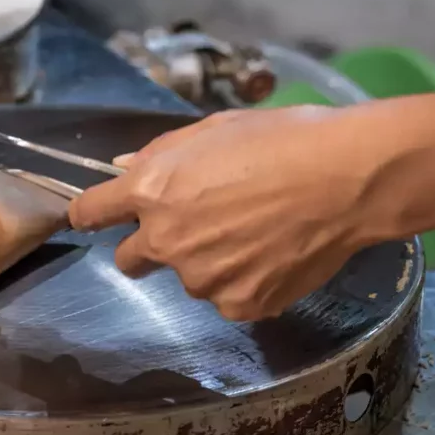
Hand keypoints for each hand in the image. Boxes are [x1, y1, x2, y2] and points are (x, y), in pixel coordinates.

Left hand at [68, 107, 385, 320]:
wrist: (345, 178)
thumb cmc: (280, 139)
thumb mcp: (213, 129)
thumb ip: (160, 153)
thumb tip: (123, 167)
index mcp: (150, 190)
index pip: (89, 213)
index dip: (91, 214)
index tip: (98, 217)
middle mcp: (165, 240)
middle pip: (129, 260)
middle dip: (149, 246)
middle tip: (191, 226)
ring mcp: (202, 279)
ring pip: (188, 277)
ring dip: (205, 262)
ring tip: (253, 233)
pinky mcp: (239, 305)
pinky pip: (228, 296)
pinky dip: (243, 281)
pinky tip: (274, 255)